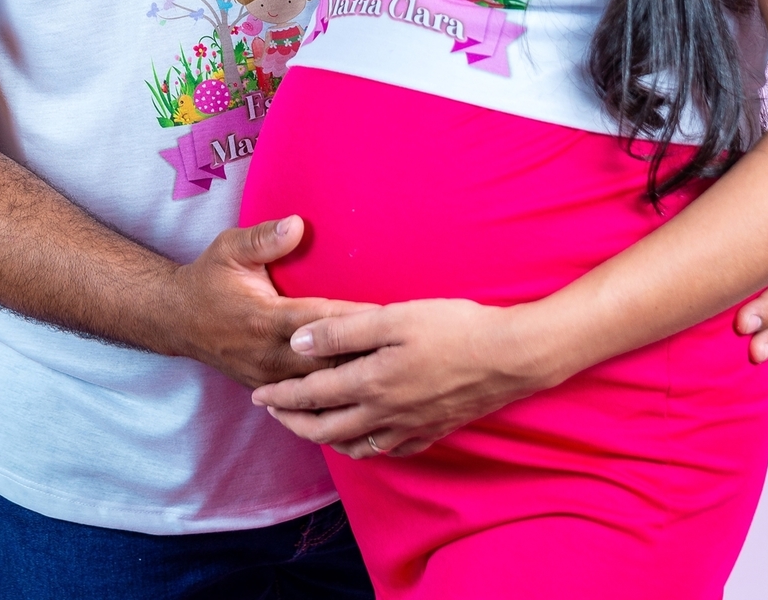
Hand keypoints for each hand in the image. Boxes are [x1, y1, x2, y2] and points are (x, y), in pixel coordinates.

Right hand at [168, 215, 374, 389]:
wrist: (177, 320)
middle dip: (364, 356)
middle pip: (328, 362)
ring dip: (354, 383)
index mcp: (265, 318)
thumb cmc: (209, 279)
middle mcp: (270, 354)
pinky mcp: (269, 389)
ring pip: (320, 388)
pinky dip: (335, 403)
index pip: (320, 321)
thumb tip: (297, 225)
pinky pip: (307, 402)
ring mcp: (269, 378)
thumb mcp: (229, 249)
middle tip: (403, 350)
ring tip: (393, 378)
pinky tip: (363, 405)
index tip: (390, 316)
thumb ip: (264, 238)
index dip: (355, 320)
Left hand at [252, 297, 536, 458]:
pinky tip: (367, 439)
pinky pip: (390, 451)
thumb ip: (342, 330)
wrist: (509, 357)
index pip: (312, 395)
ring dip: (326, 438)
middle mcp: (385, 414)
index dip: (281, 396)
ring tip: (312, 428)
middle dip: (294, 422)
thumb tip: (298, 342)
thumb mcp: (392, 317)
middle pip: (327, 429)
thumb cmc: (451, 327)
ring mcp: (410, 427)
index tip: (258, 395)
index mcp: (371, 382)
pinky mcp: (433, 431)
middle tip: (272, 413)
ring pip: (356, 446)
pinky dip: (368, 448)